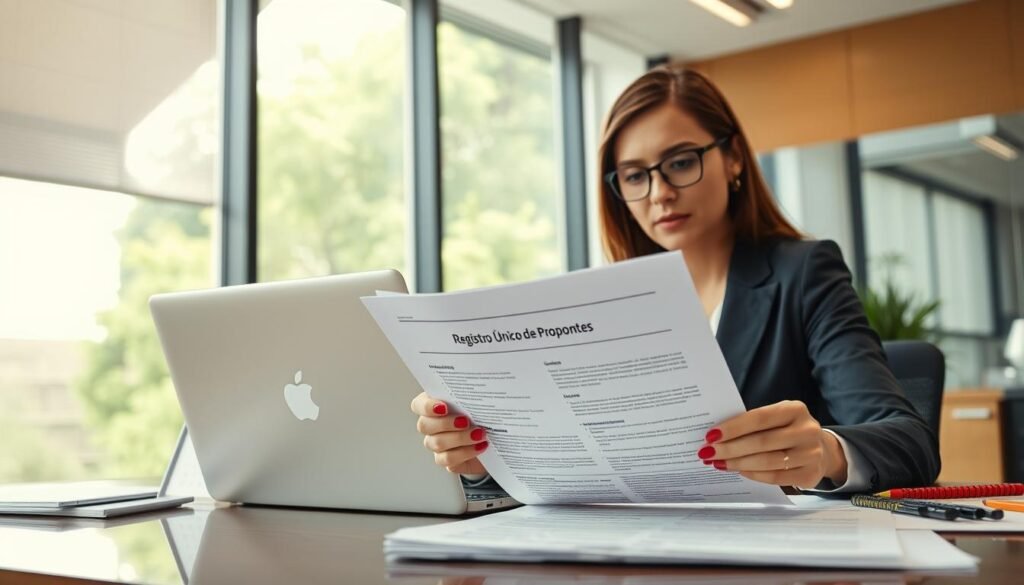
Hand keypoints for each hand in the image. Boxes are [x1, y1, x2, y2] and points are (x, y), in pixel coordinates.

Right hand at [410, 392, 488, 474]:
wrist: (494, 440)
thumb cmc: (483, 415)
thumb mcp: (479, 400)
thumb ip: (473, 392)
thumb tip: (480, 379)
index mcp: (434, 405)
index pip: (418, 405)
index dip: (427, 407)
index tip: (444, 407)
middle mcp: (431, 425)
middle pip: (424, 425)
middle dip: (445, 423)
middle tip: (466, 421)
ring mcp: (436, 444)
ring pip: (436, 443)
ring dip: (459, 438)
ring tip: (479, 434)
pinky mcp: (445, 460)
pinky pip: (447, 459)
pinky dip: (465, 452)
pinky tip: (480, 446)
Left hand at [696, 400, 847, 488]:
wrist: (821, 450)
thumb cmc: (787, 430)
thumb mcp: (777, 419)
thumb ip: (754, 424)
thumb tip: (717, 435)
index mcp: (795, 409)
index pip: (759, 418)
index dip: (733, 428)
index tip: (710, 435)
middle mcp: (807, 430)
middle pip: (761, 442)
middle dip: (730, 448)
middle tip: (707, 453)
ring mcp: (811, 454)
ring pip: (767, 461)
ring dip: (737, 463)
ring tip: (718, 463)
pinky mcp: (810, 474)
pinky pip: (775, 477)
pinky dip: (753, 475)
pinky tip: (738, 471)